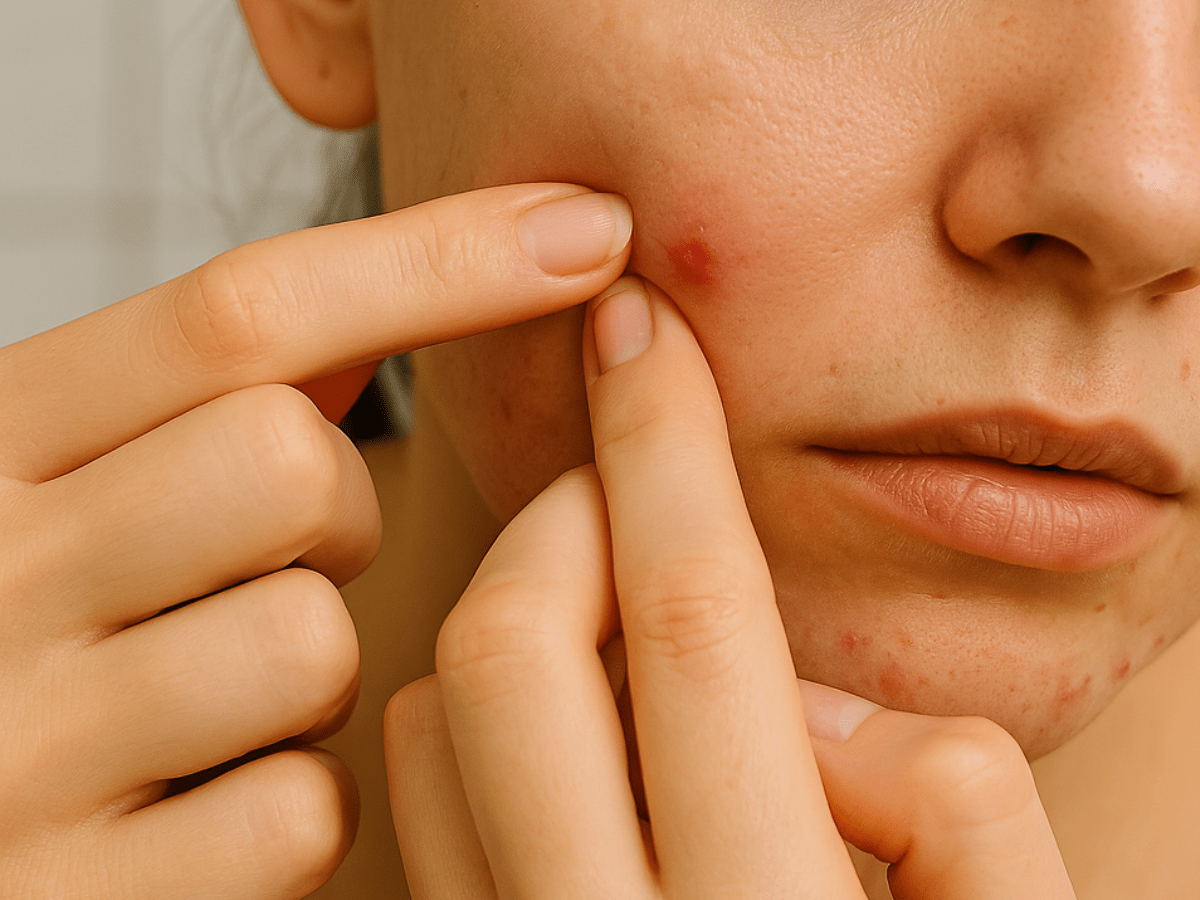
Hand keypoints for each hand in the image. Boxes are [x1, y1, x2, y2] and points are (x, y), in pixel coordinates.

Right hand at [0, 184, 630, 898]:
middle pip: (290, 462)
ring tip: (226, 694)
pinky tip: (210, 804)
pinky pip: (303, 809)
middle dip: (337, 510)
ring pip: (311, 638)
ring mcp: (20, 750)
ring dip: (313, 665)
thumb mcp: (78, 481)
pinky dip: (291, 804)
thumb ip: (213, 393)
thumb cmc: (30, 631)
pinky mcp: (77, 894)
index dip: (438, 259)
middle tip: (276, 561)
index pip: (240, 313)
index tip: (590, 227)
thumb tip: (420, 283)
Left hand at [384, 275, 1076, 898]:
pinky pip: (413, 820)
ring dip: (505, 606)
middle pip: (514, 647)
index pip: (688, 614)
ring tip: (597, 582)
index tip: (638, 318)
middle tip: (626, 464)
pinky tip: (548, 716)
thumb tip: (830, 710)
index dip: (662, 440)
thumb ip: (955, 820)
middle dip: (563, 508)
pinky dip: (458, 723)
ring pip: (428, 722)